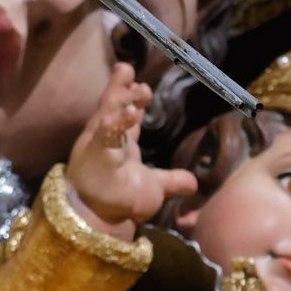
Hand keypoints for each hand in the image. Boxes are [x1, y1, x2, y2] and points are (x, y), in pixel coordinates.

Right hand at [64, 62, 196, 236]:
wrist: (102, 221)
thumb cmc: (119, 201)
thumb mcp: (152, 188)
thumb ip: (171, 181)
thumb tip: (194, 184)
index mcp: (117, 143)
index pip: (123, 114)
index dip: (132, 98)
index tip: (143, 86)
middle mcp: (105, 140)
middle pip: (112, 108)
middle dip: (120, 89)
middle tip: (128, 69)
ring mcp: (98, 147)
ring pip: (106, 117)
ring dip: (119, 100)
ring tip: (134, 86)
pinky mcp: (96, 158)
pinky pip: (104, 136)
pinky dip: (116, 123)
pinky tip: (129, 112)